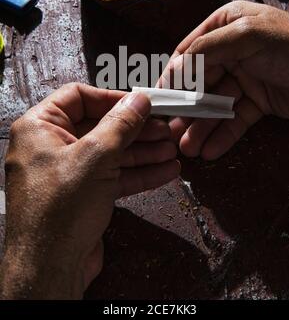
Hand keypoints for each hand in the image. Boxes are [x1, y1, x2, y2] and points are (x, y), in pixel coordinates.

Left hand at [0, 83, 178, 298]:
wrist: (50, 268)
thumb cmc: (60, 208)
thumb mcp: (96, 155)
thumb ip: (121, 124)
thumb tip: (139, 99)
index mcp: (40, 127)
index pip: (79, 97)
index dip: (112, 98)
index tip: (140, 103)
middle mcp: (51, 147)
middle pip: (100, 127)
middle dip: (136, 130)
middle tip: (164, 130)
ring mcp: (69, 172)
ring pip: (111, 154)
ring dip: (143, 152)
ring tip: (171, 150)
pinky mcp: (83, 195)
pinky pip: (113, 177)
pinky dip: (138, 174)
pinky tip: (165, 171)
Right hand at [161, 1, 288, 159]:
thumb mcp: (245, 36)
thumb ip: (206, 50)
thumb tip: (174, 70)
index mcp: (226, 25)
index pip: (190, 51)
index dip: (172, 77)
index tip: (159, 100)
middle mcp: (233, 50)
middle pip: (200, 82)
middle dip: (186, 109)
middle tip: (171, 133)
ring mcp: (246, 77)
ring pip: (216, 104)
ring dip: (201, 127)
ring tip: (188, 148)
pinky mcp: (259, 101)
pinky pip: (236, 119)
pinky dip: (224, 135)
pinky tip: (210, 150)